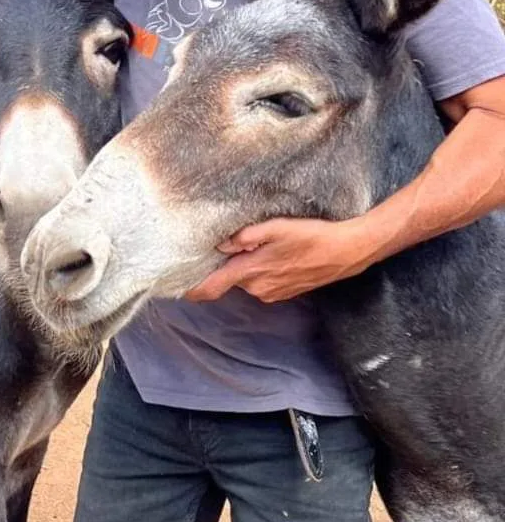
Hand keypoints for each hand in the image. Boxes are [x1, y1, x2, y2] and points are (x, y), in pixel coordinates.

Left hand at [185, 217, 371, 304]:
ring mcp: (270, 293)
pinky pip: (261, 283)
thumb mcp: (277, 227)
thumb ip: (246, 236)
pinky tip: (278, 255)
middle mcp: (257, 288)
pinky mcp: (282, 294)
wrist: (345, 252)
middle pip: (228, 280)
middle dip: (226, 266)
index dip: (191, 289)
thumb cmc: (312, 236)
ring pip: (246, 280)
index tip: (176, 286)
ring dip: (247, 267)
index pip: (211, 288)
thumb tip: (221, 245)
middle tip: (233, 244)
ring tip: (264, 246)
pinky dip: (261, 271)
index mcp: (251, 271)